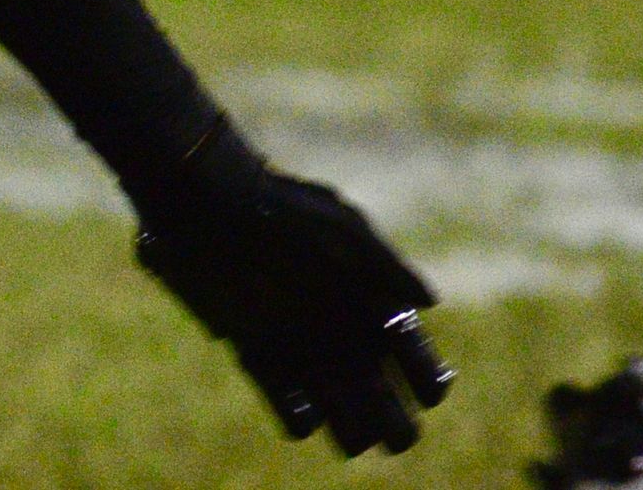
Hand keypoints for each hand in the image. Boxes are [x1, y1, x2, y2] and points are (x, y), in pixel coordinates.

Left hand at [131, 124, 450, 456]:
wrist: (209, 209)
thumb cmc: (282, 214)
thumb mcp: (344, 231)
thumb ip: (386, 265)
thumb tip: (429, 300)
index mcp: (364, 292)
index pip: (407, 343)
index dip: (425, 371)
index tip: (433, 392)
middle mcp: (335, 322)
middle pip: (377, 384)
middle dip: (393, 415)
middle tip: (399, 433)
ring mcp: (297, 339)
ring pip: (335, 399)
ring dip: (348, 421)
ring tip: (356, 433)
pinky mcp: (257, 351)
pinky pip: (284, 398)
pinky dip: (294, 412)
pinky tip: (305, 416)